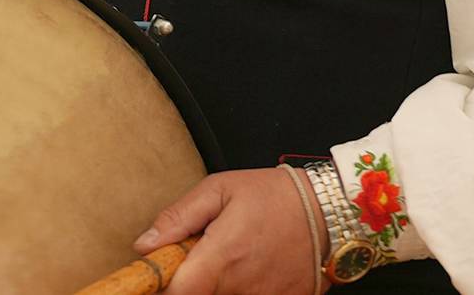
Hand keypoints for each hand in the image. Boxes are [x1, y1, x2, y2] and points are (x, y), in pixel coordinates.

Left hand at [140, 168, 324, 294]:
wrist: (329, 211)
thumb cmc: (273, 196)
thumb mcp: (219, 190)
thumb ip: (179, 217)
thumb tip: (145, 244)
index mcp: (222, 257)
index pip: (177, 293)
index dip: (162, 286)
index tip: (159, 273)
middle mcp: (241, 287)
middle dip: (190, 281)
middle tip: (199, 256)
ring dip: (215, 285)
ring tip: (230, 258)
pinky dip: (241, 288)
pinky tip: (249, 269)